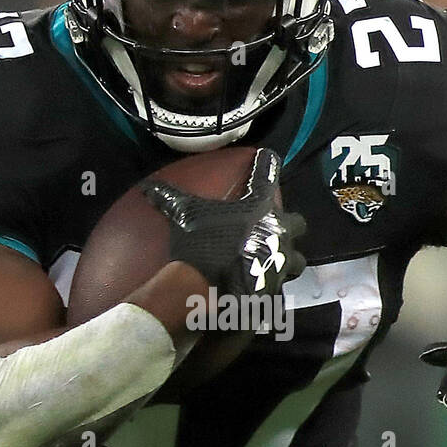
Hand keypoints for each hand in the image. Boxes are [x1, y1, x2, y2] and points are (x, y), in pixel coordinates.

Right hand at [141, 147, 305, 294]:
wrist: (202, 288)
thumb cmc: (198, 244)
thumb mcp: (183, 214)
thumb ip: (168, 197)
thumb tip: (147, 186)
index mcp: (261, 209)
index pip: (267, 176)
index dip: (266, 164)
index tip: (267, 157)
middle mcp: (279, 234)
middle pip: (298, 224)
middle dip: (289, 225)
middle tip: (274, 226)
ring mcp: (280, 264)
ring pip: (296, 260)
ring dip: (287, 258)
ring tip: (273, 260)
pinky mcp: (274, 289)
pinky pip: (278, 288)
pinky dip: (270, 287)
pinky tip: (260, 286)